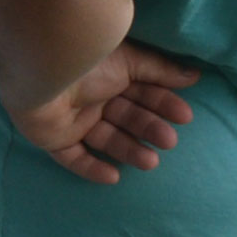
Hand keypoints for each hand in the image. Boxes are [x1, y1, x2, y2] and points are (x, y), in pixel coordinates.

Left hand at [5, 41, 201, 184]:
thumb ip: (160, 70)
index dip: (163, 104)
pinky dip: (91, 168)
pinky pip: (72, 158)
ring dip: (129, 150)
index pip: (141, 92)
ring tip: (150, 162)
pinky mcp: (52, 137)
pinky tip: (112, 177)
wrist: (42, 68)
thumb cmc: (87, 59)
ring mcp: (71, 117)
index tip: (185, 116)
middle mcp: (91, 96)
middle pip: (126, 117)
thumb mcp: (129, 61)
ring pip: (104, 139)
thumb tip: (194, 76)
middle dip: (149, 129)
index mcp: (108, 75)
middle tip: (169, 140)